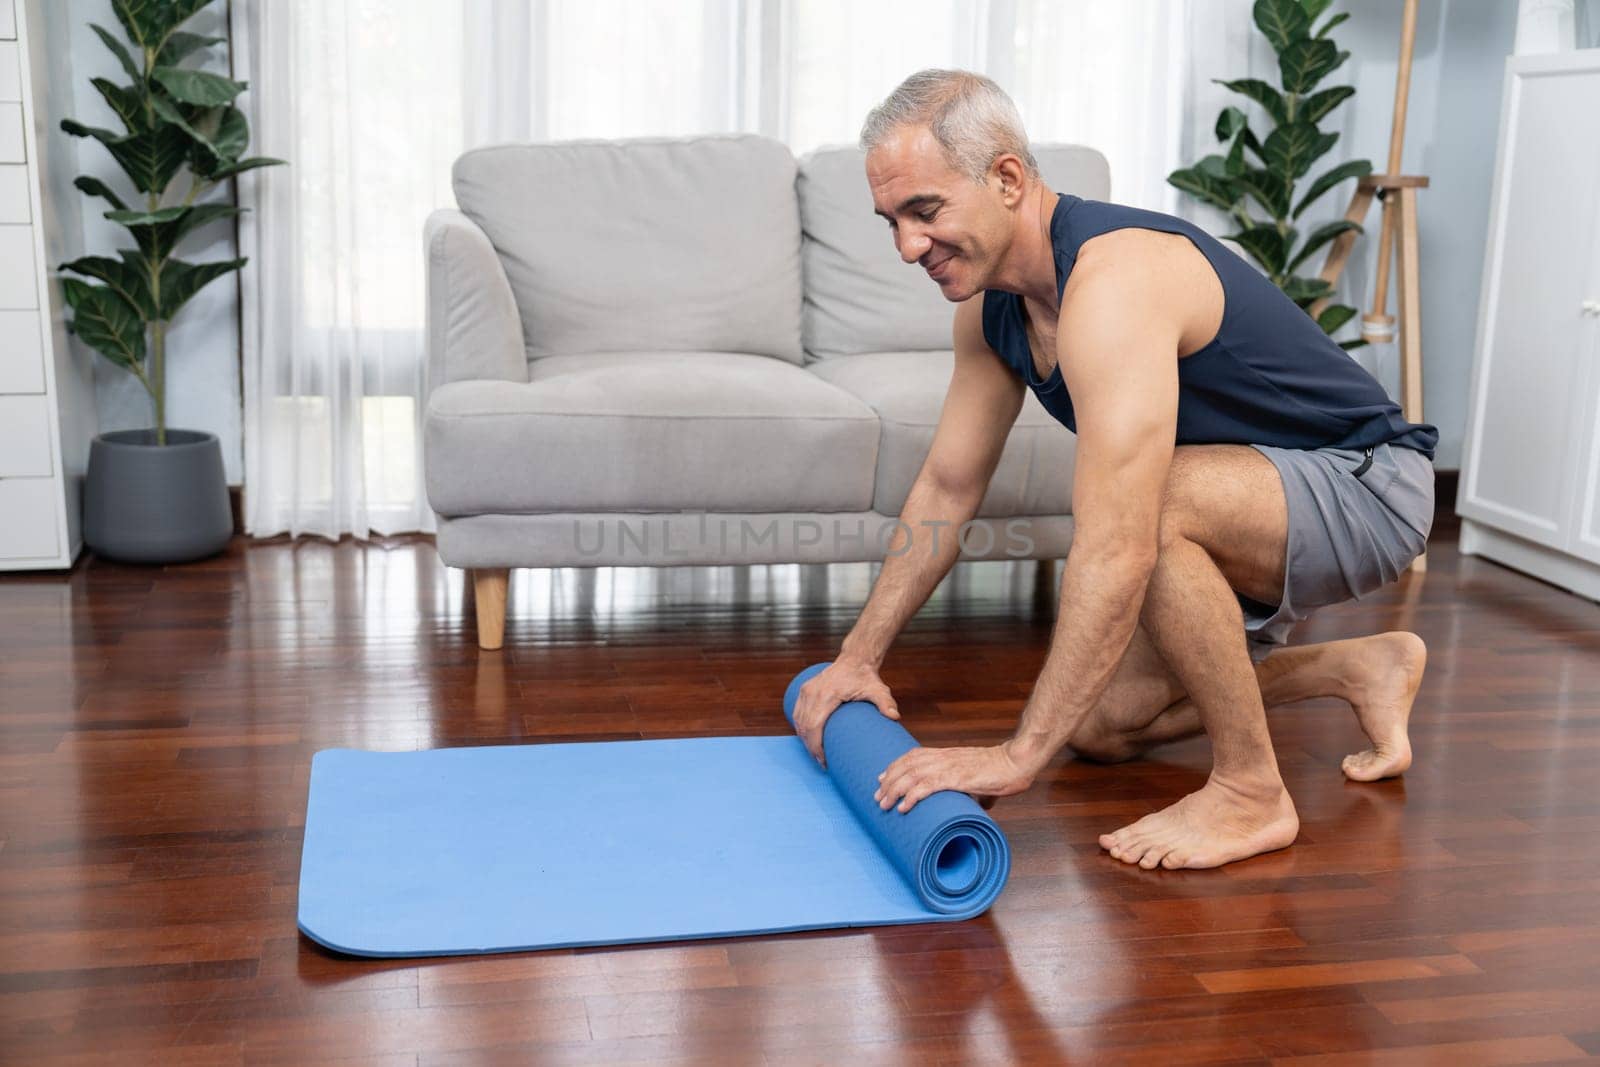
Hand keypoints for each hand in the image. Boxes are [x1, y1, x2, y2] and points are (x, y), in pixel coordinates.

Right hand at [793, 657, 898, 767]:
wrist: (855, 659)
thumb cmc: (865, 677)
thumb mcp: (877, 690)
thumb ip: (886, 702)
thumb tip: (895, 718)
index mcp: (826, 695)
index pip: (814, 726)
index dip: (815, 747)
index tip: (823, 761)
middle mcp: (812, 693)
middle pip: (804, 727)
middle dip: (810, 748)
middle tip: (822, 763)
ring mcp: (806, 691)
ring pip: (798, 721)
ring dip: (804, 740)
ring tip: (816, 754)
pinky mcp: (804, 690)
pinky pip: (797, 713)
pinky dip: (800, 728)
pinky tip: (807, 739)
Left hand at [873, 741, 1033, 813]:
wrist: (1016, 762)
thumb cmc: (1002, 769)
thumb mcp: (981, 779)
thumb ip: (978, 792)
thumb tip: (983, 807)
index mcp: (946, 755)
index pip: (912, 755)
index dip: (895, 766)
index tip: (882, 778)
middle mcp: (943, 758)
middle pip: (906, 765)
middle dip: (889, 781)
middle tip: (877, 797)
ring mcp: (949, 767)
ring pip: (912, 775)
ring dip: (894, 790)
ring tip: (884, 805)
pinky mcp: (956, 778)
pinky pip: (927, 786)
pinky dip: (912, 796)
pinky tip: (903, 807)